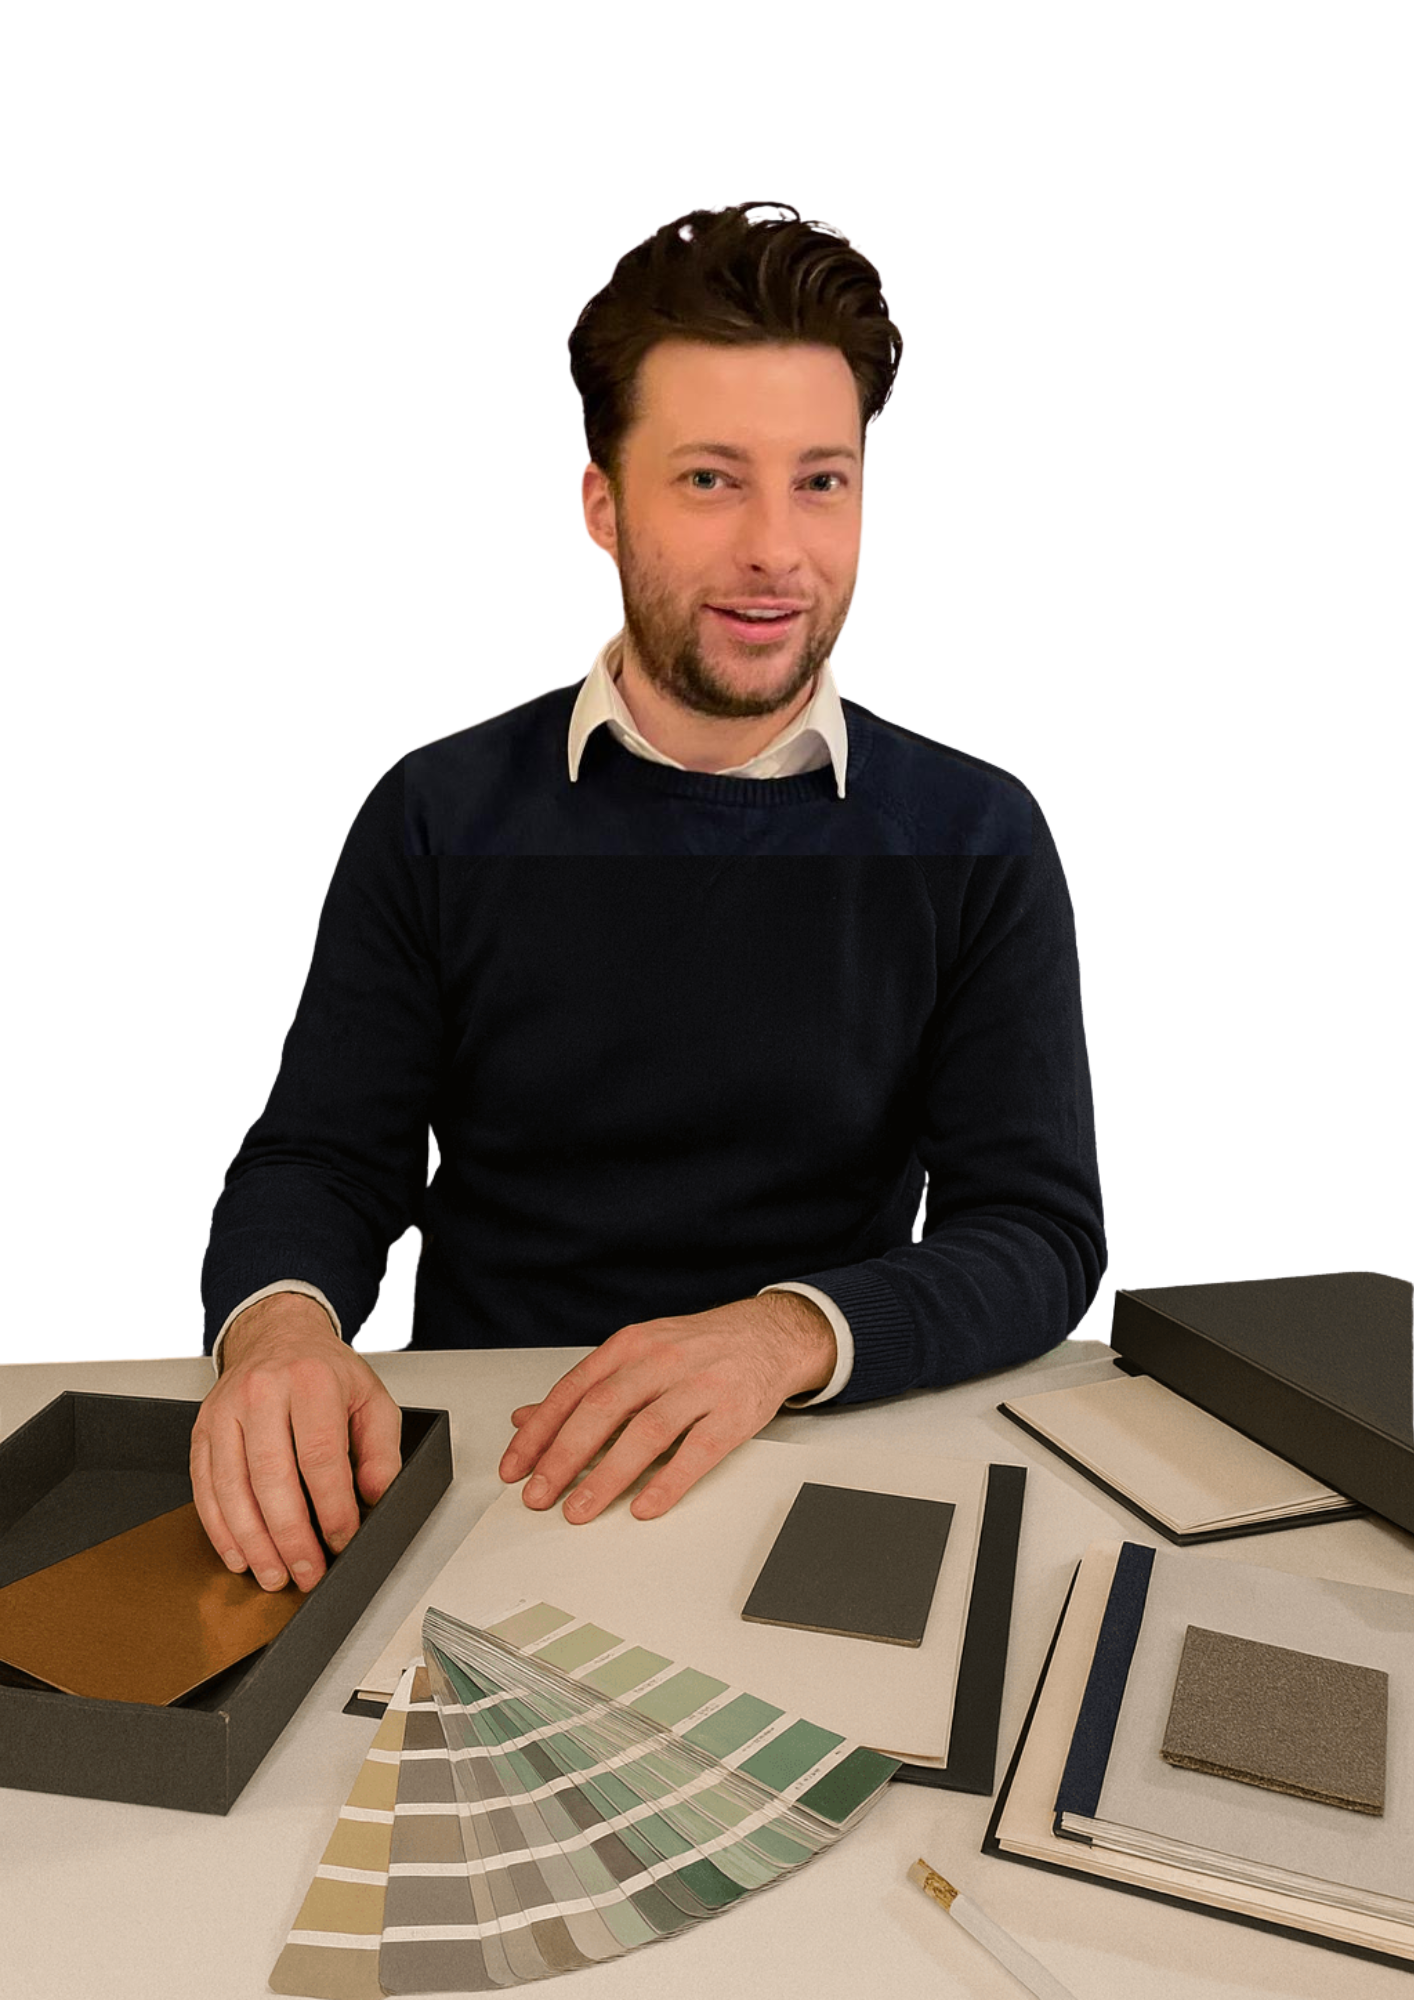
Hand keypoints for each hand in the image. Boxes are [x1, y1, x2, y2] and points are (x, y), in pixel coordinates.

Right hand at [190, 1296, 402, 1591]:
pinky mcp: (202, 1429)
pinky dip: (220, 1528)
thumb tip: (376, 1493)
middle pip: (272, 1477)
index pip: (320, 1455)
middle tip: (307, 1572)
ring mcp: (225, 1410)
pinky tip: (239, 1553)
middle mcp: (263, 1392)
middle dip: (290, 1536)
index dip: (332, 1507)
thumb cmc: (325, 1372)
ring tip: (274, 1574)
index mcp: (311, 1380)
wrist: (278, 1335)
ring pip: (232, 1488)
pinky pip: (205, 1486)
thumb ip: (381, 1448)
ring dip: (253, 1542)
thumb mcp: (371, 1398)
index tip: (341, 1539)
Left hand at [498, 1292, 835, 1525]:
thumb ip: (584, 1388)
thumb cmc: (698, 1349)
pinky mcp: (733, 1413)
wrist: (768, 1335)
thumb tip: (525, 1419)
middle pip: (604, 1409)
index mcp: (631, 1346)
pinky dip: (668, 1481)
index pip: (574, 1389)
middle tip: (540, 1495)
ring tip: (581, 1509)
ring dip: (608, 1475)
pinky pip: (698, 1450)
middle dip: (564, 1456)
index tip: (516, 1467)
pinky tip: (645, 1505)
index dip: (540, 1431)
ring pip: (647, 1431)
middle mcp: (662, 1361)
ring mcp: (700, 1386)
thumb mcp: (637, 1355)